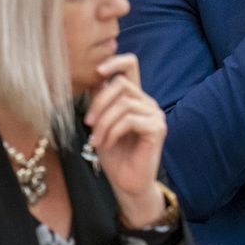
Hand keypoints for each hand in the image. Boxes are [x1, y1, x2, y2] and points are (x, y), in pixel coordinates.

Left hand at [84, 53, 167, 225]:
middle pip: (121, 83)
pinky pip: (130, 119)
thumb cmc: (114, 155)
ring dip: (103, 122)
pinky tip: (106, 143)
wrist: (126, 184)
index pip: (130, 64)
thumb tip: (92, 78)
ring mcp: (155, 115)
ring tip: (95, 140)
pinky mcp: (157, 129)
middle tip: (87, 124)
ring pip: (124, 103)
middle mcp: (147, 102)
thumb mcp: (100, 123)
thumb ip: (99, 101)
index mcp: (135, 97)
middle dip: (99, 102)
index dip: (114, 61)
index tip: (96, 71)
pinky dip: (112, 131)